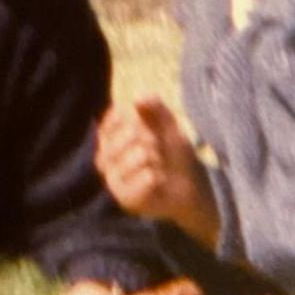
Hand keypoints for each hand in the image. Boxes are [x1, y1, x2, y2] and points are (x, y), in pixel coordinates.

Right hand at [95, 97, 217, 247]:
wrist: (188, 186)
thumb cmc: (172, 154)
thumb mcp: (167, 126)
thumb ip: (154, 108)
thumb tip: (137, 96)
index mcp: (110, 137)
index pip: (112, 120)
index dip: (131, 118)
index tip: (143, 123)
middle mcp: (105, 157)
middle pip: (126, 135)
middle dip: (149, 138)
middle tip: (157, 147)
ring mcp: (113, 178)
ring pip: (135, 157)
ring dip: (154, 159)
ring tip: (159, 165)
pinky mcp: (124, 197)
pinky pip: (141, 179)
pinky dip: (154, 177)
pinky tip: (157, 179)